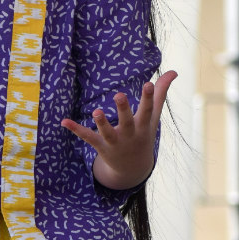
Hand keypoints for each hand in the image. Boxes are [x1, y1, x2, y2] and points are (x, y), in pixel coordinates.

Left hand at [61, 71, 177, 189]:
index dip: (149, 97)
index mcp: (143, 126)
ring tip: (96, 111)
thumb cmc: (143, 135)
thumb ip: (161, 93)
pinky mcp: (101, 146)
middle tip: (119, 95)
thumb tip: (174, 71)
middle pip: (127, 121)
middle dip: (123, 109)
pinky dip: (76, 130)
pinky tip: (64, 121)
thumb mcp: (153, 117)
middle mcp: (129, 134)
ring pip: (107, 132)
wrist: (132, 168)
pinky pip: (88, 137)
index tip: (149, 83)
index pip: (147, 110)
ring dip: (102, 123)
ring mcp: (114, 142)